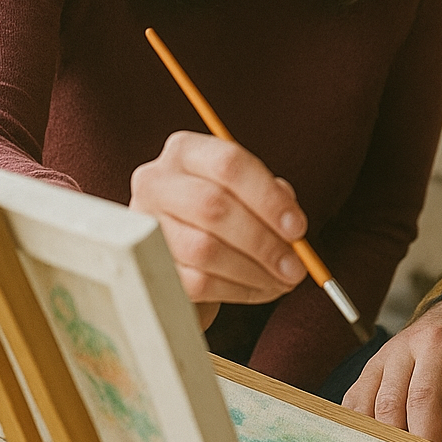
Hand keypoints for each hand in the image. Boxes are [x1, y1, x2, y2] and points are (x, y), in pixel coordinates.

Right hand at [130, 130, 306, 314]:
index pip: (229, 164)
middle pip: (213, 206)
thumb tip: (291, 230)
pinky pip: (195, 283)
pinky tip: (259, 289)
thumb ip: (273, 199)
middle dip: (263, 241)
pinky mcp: (144, 266)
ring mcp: (143, 226)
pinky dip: (237, 289)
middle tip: (295, 266)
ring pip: (203, 249)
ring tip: (282, 280)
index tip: (298, 228)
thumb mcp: (249, 192)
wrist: (181, 250)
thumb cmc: (225, 214)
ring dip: (253, 271)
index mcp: (186, 151)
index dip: (269, 198)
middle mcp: (156, 182)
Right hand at [342, 294, 441, 441]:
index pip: (423, 397)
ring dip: (380, 439)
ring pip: (365, 408)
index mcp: (440, 344)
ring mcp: (381, 359)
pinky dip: (362, 429)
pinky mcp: (369, 372)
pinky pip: (353, 406)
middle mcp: (403, 348)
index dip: (425, 436)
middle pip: (389, 407)